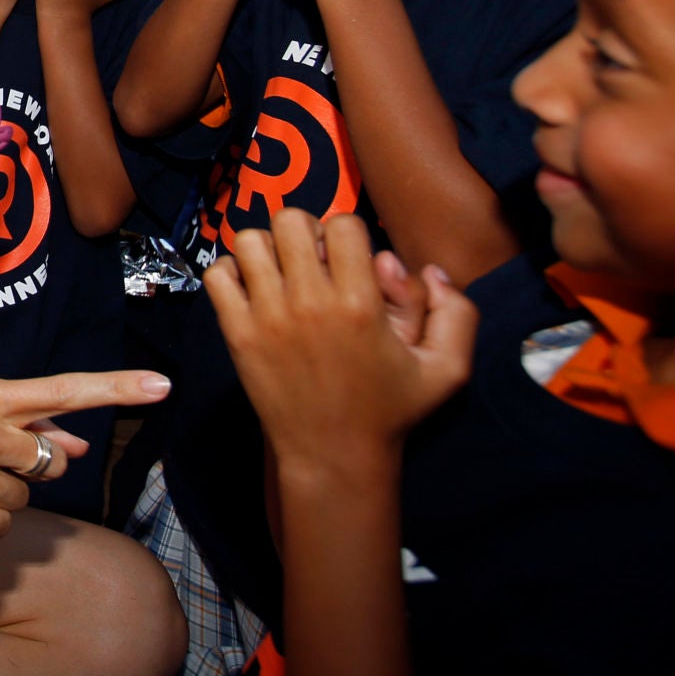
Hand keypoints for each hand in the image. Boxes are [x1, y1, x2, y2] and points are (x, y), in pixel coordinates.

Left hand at [204, 210, 476, 476]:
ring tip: (281, 271)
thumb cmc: (390, 412)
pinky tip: (253, 291)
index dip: (347, 233)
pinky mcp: (238, 333)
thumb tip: (432, 270)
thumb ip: (456, 314)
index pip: (342, 224)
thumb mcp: (447, 371)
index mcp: (360, 303)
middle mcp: (310, 302)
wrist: (334, 455)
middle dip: (304, 230)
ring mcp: (267, 316)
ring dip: (266, 248)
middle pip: (289, 220)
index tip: (347, 259)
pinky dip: (230, 272)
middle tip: (312, 259)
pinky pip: (218, 275)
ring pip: (250, 240)